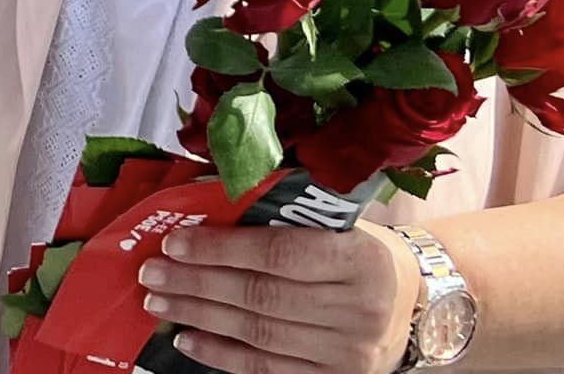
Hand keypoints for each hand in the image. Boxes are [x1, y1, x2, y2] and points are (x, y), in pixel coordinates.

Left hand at [135, 220, 420, 373]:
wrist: (412, 300)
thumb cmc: (354, 250)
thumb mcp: (332, 224)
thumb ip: (277, 217)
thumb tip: (202, 205)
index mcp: (356, 258)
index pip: (278, 253)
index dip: (220, 248)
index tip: (174, 241)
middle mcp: (357, 309)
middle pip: (261, 296)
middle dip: (197, 283)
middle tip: (152, 273)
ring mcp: (348, 352)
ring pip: (258, 334)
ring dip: (199, 317)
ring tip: (157, 303)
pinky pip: (267, 369)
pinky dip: (221, 354)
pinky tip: (187, 338)